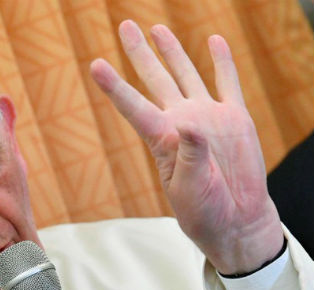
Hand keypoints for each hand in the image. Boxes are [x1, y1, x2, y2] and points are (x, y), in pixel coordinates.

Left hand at [90, 20, 283, 274]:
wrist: (236, 220)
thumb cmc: (205, 211)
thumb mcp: (192, 190)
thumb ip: (191, 157)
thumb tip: (190, 124)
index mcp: (162, 140)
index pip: (133, 106)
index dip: (114, 86)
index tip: (95, 65)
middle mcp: (180, 121)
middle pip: (155, 79)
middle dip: (140, 52)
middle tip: (125, 26)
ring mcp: (207, 116)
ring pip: (186, 74)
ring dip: (172, 51)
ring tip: (157, 29)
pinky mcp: (234, 118)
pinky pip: (227, 83)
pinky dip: (222, 62)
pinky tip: (213, 41)